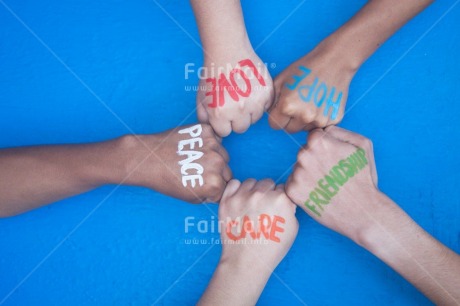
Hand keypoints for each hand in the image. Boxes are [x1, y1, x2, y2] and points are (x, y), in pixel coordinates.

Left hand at [122, 124, 231, 202]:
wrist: (148, 158)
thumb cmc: (166, 179)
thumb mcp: (191, 198)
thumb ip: (211, 196)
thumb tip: (221, 191)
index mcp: (214, 184)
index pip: (226, 189)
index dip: (214, 189)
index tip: (202, 185)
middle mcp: (217, 164)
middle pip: (227, 172)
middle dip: (216, 174)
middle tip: (198, 172)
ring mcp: (213, 145)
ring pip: (223, 155)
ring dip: (215, 157)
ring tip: (195, 159)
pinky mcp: (206, 131)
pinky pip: (216, 138)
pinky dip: (208, 142)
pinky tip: (194, 147)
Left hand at [197, 51, 273, 136]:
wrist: (227, 51)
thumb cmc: (213, 74)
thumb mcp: (201, 97)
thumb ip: (203, 117)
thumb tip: (210, 130)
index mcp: (220, 114)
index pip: (225, 132)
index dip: (223, 123)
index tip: (223, 113)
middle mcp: (238, 111)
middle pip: (241, 128)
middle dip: (236, 120)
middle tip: (233, 105)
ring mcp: (255, 102)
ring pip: (255, 119)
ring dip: (249, 111)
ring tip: (242, 96)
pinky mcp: (267, 93)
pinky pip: (266, 106)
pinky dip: (260, 102)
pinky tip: (251, 91)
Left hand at [219, 179, 297, 270]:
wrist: (246, 261)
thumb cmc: (271, 248)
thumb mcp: (292, 228)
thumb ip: (290, 207)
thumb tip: (285, 197)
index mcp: (280, 199)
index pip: (282, 187)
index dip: (280, 198)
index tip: (275, 208)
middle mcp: (261, 194)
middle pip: (267, 182)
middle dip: (267, 193)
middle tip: (263, 209)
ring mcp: (242, 196)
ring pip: (251, 182)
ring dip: (252, 191)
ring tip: (251, 207)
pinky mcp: (227, 200)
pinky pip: (233, 183)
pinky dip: (237, 189)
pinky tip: (240, 201)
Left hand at [269, 43, 353, 132]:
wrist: (334, 62)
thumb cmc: (306, 68)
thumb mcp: (281, 80)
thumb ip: (271, 100)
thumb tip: (269, 113)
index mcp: (287, 107)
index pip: (275, 125)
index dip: (276, 116)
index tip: (281, 108)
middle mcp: (304, 116)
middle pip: (289, 129)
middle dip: (289, 120)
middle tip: (297, 104)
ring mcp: (320, 119)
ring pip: (305, 128)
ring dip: (304, 120)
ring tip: (310, 102)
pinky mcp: (334, 119)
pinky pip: (320, 126)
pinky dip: (318, 118)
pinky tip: (321, 103)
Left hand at [285, 126, 377, 241]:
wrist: (361, 212)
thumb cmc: (363, 178)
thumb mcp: (362, 144)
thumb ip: (339, 131)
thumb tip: (324, 129)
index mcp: (318, 141)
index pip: (313, 138)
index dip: (325, 148)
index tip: (335, 160)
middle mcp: (304, 155)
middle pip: (304, 153)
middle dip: (315, 161)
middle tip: (332, 175)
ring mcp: (296, 173)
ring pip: (299, 169)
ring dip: (308, 175)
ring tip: (327, 186)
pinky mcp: (292, 191)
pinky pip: (293, 184)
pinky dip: (302, 189)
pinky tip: (318, 195)